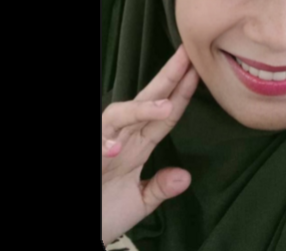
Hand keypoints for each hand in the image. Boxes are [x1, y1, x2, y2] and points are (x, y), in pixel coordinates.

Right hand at [102, 45, 199, 244]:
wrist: (85, 230)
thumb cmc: (103, 214)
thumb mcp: (138, 202)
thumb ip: (160, 187)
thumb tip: (184, 177)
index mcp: (137, 146)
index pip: (165, 115)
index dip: (182, 93)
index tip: (199, 70)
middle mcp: (121, 139)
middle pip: (146, 101)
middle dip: (166, 78)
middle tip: (186, 56)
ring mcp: (103, 146)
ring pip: (117, 116)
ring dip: (140, 109)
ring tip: (164, 106)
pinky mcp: (90, 160)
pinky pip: (96, 147)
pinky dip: (104, 145)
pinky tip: (114, 147)